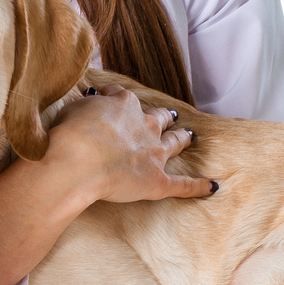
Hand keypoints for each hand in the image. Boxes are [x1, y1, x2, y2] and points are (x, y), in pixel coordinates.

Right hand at [48, 84, 213, 203]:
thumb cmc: (71, 134)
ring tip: (190, 137)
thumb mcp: (72, 109)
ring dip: (183, 140)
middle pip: (158, 118)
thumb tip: (87, 105)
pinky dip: (199, 186)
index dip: (115, 98)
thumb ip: (84, 107)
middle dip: (164, 117)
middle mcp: (144, 125)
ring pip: (174, 143)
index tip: (108, 100)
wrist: (79, 161)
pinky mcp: (159, 181)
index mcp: (124, 105)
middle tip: (170, 117)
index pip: (123, 97)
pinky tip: (212, 187)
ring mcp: (154, 153)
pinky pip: (184, 185)